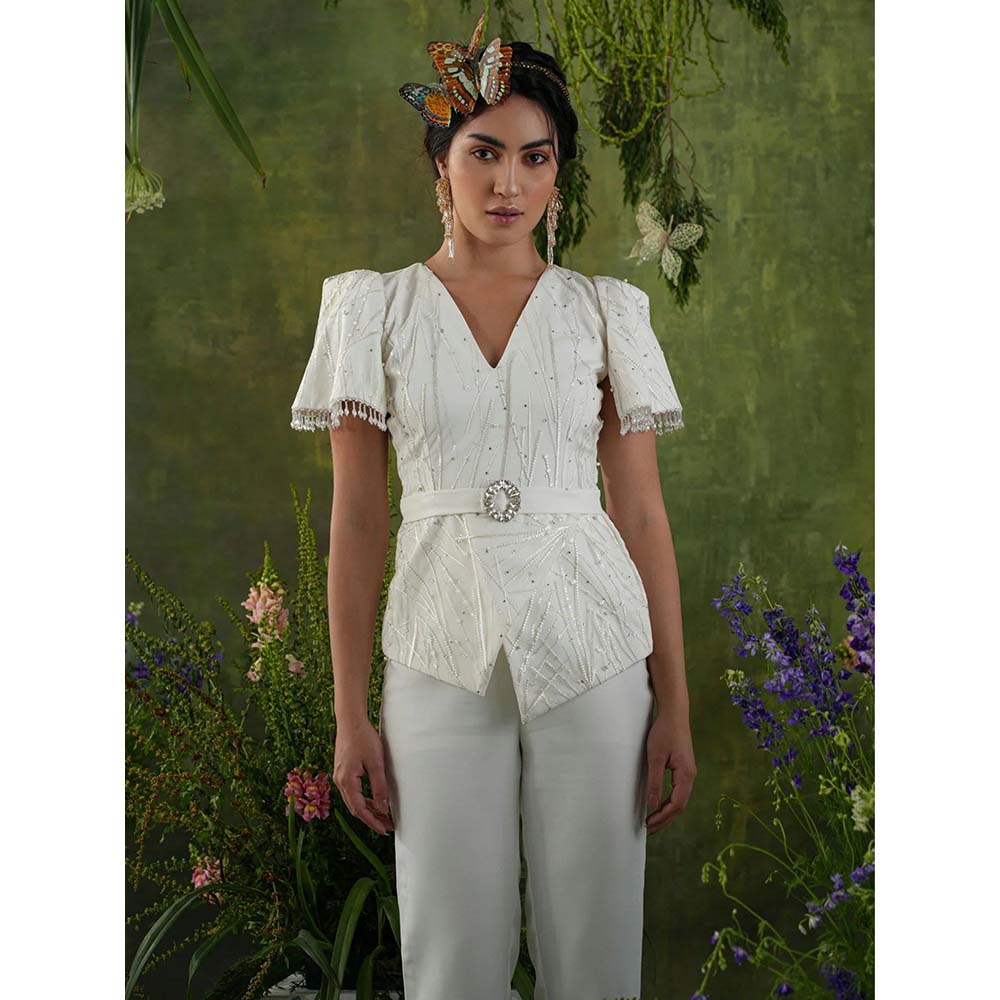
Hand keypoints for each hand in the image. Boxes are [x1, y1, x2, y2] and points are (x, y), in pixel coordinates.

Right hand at [332, 717, 394, 835]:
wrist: (350, 720)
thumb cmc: (363, 738)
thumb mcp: (376, 763)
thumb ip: (379, 787)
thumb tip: (383, 808)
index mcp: (347, 781)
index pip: (360, 810)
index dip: (372, 822)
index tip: (384, 830)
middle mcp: (340, 781)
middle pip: (355, 808)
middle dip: (371, 818)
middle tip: (387, 826)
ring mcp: (340, 776)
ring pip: (353, 800)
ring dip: (368, 809)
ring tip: (383, 816)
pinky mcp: (343, 771)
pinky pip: (352, 792)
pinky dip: (363, 799)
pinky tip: (374, 801)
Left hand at [644, 712, 695, 834]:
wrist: (674, 714)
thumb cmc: (664, 732)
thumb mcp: (655, 757)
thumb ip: (655, 781)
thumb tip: (652, 804)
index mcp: (686, 775)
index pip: (676, 805)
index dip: (662, 817)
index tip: (648, 825)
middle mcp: (690, 776)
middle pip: (679, 806)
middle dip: (665, 819)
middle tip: (649, 829)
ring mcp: (688, 773)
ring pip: (680, 800)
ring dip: (667, 812)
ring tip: (652, 821)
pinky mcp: (684, 768)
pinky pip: (678, 791)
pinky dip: (669, 802)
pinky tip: (659, 804)